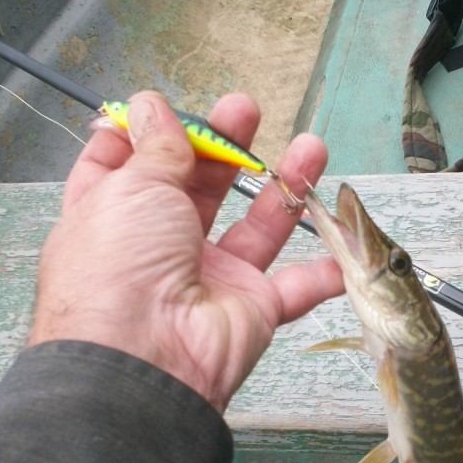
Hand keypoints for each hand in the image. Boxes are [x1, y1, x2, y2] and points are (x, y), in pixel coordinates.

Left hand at [29, 91, 342, 412]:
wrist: (144, 359)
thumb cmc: (119, 262)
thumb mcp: (131, 187)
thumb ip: (155, 146)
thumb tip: (149, 103)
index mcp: (116, 216)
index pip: (122, 170)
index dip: (142, 138)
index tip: (161, 110)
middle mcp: (161, 246)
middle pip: (199, 188)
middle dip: (225, 146)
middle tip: (246, 110)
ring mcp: (209, 279)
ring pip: (257, 228)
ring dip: (286, 188)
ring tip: (312, 147)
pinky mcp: (251, 309)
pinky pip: (295, 287)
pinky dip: (323, 270)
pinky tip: (346, 239)